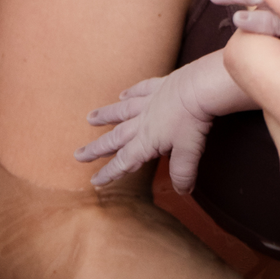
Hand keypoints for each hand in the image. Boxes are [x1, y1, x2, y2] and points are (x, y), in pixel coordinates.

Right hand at [75, 52, 245, 192]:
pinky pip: (141, 89)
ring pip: (122, 111)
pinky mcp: (160, 85)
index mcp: (147, 140)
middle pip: (115, 137)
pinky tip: (122, 94)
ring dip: (106, 116)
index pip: (124, 161)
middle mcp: (143, 121)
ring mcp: (149, 102)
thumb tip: (183, 192)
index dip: (109, 172)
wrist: (201, 86)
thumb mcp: (189, 151)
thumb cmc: (194, 119)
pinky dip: (130, 92)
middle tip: (78, 154)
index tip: (94, 181)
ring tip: (90, 118)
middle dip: (97, 149)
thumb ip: (183, 173)